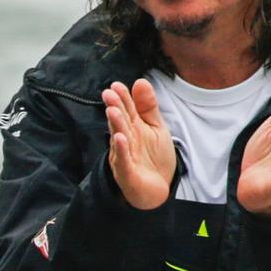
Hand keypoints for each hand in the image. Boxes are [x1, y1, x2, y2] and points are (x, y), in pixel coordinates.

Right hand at [103, 79, 175, 209]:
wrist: (160, 190)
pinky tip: (120, 138)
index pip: (127, 110)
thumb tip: (140, 81)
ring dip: (116, 125)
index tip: (116, 85)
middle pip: (120, 123)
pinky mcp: (127, 174)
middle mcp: (125, 141)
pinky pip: (123, 161)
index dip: (122, 98)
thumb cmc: (155, 158)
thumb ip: (148, 106)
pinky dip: (121, 150)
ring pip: (119, 139)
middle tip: (109, 94)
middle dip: (115, 108)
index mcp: (132, 128)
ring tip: (113, 111)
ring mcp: (124, 157)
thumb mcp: (156, 128)